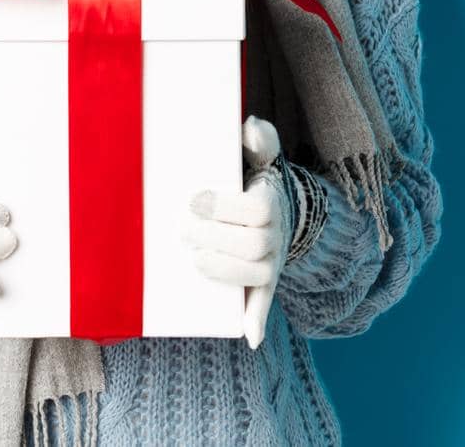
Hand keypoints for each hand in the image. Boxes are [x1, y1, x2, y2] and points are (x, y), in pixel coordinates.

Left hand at [183, 115, 292, 348]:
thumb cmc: (257, 182)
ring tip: (193, 258)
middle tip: (182, 229)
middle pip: (252, 244)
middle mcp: (276, 236)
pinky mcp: (265, 283)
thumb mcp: (261, 158)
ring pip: (254, 274)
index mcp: (271, 203)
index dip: (224, 207)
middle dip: (214, 238)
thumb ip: (259, 140)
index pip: (256, 210)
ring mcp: (272, 262)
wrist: (282, 213)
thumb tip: (251, 126)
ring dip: (223, 271)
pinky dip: (257, 321)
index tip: (194, 201)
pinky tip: (248, 336)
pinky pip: (264, 303)